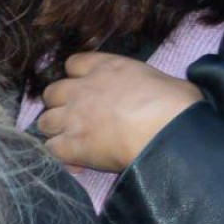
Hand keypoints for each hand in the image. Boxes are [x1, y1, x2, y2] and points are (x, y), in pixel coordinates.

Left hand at [33, 53, 203, 173]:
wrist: (169, 134)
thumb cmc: (177, 105)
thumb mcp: (166, 80)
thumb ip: (146, 82)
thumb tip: (154, 92)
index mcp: (108, 67)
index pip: (74, 63)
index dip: (78, 76)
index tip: (89, 86)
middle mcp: (83, 89)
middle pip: (52, 92)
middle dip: (62, 103)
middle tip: (79, 115)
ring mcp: (73, 117)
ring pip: (45, 122)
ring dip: (58, 129)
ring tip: (75, 139)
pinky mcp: (71, 145)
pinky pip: (50, 149)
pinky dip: (62, 155)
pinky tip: (78, 160)